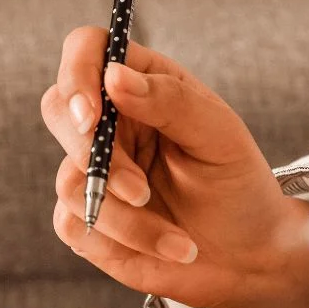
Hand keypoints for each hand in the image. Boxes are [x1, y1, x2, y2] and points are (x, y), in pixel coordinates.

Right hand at [41, 27, 308, 307]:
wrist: (249, 256)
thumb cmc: (238, 187)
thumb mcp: (219, 136)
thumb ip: (170, 100)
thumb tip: (114, 74)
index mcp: (141, 86)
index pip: (87, 51)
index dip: (78, 74)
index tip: (93, 114)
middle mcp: (110, 124)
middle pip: (59, 110)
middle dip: (94, 156)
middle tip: (141, 190)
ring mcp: (92, 173)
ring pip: (70, 182)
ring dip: (126, 217)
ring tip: (181, 240)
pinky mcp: (88, 221)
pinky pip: (75, 226)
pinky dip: (126, 241)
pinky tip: (168, 249)